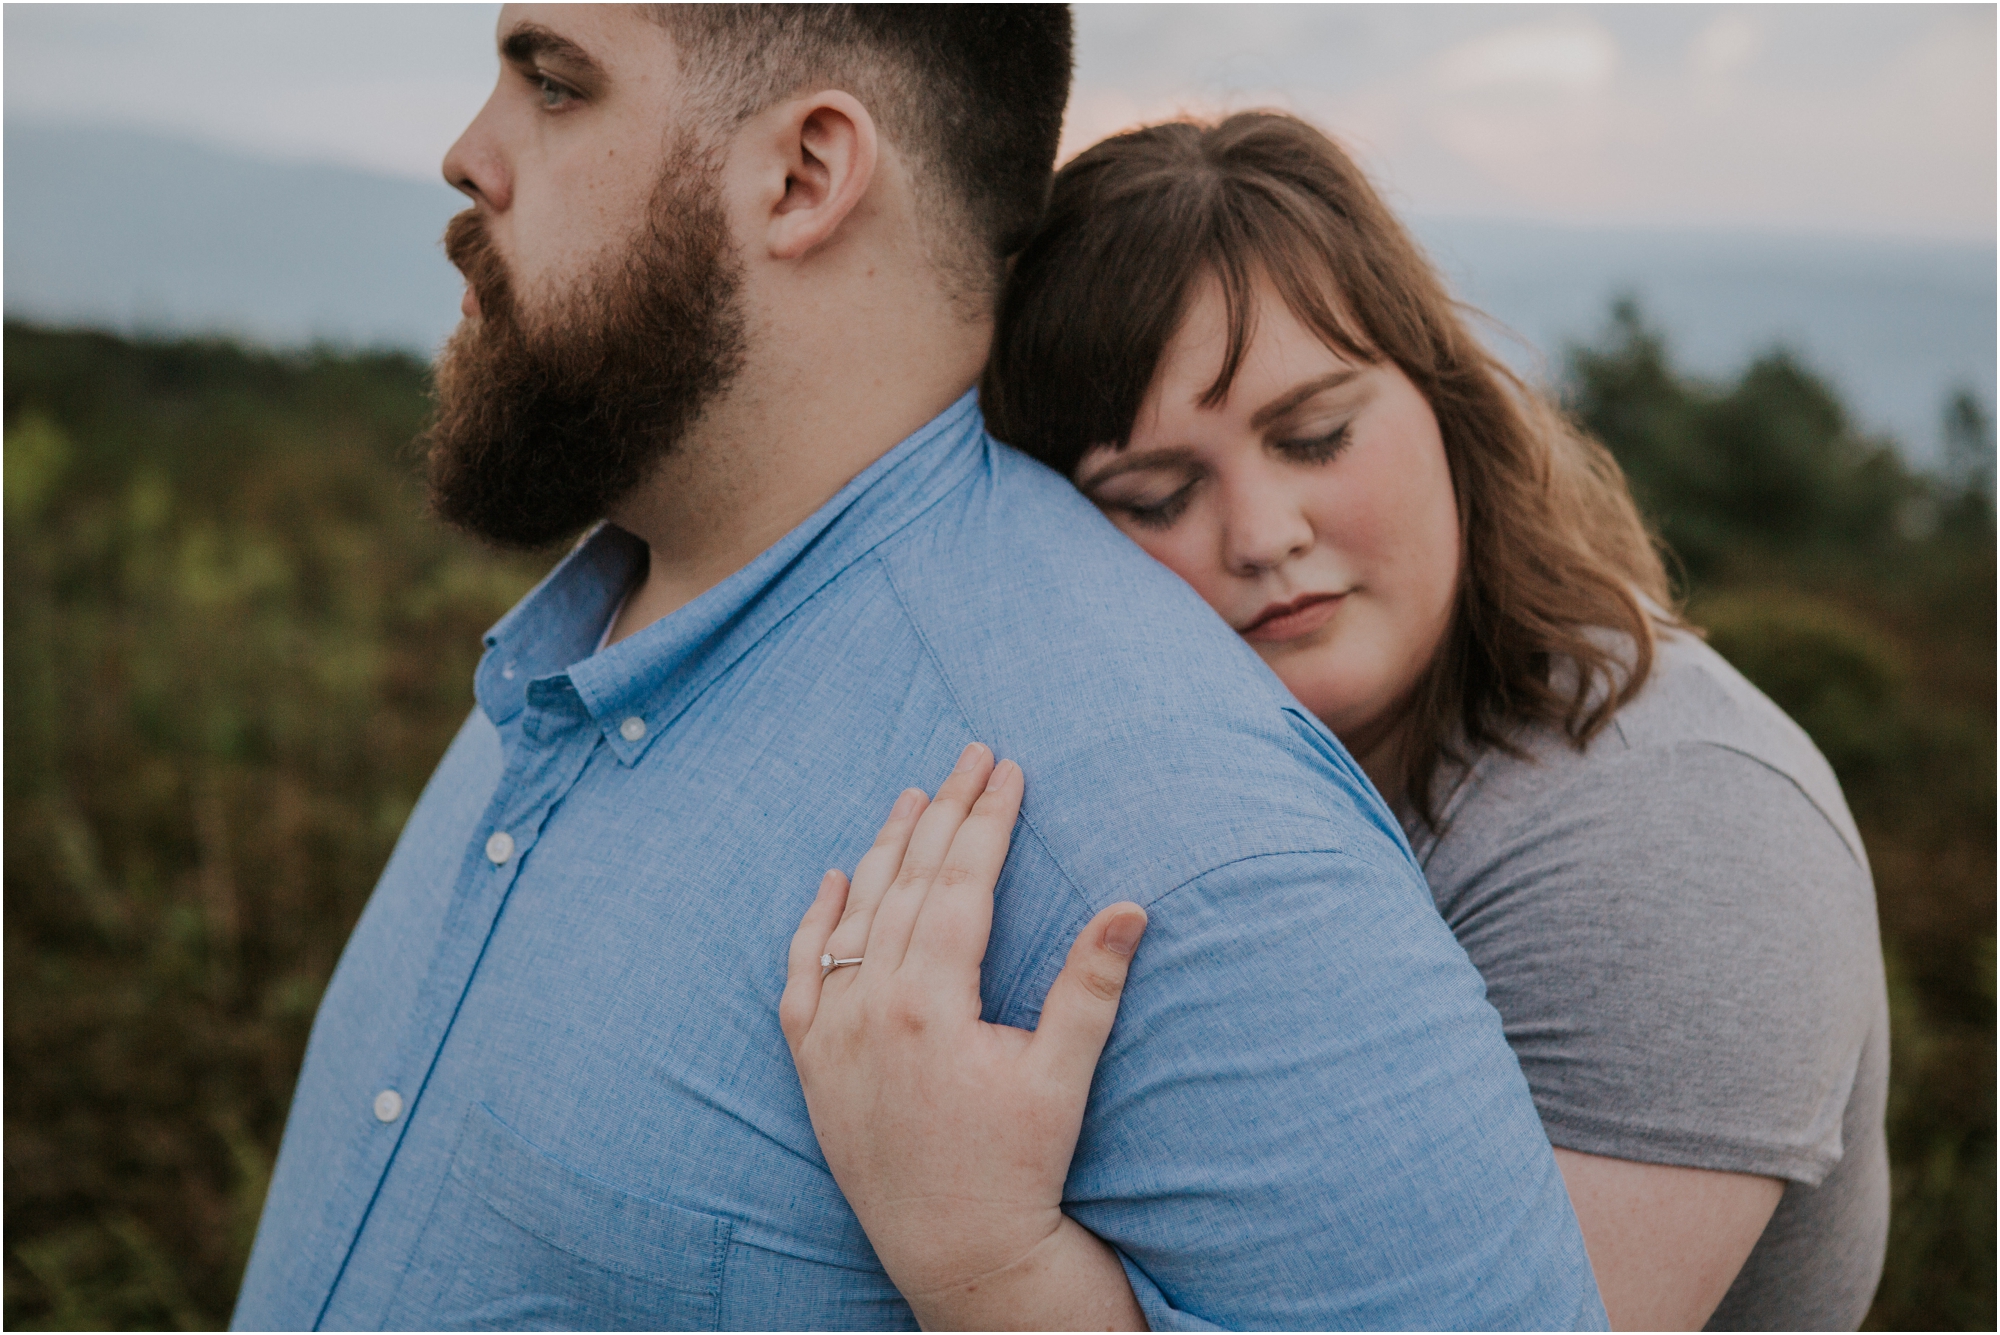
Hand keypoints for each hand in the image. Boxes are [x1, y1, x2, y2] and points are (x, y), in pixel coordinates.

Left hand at [780, 743, 1149, 1329]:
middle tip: (972, 756)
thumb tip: (1130, 904)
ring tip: (915, 794)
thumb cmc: (1019, 1169)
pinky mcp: (813, 1064)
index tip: (1008, 769)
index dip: (987, 821)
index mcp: (931, 1006)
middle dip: (945, 814)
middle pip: (907, 884)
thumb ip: (1089, 986)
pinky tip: (836, 877)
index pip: (960, 885)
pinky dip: (816, 922)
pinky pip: (801, 976)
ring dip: (885, 850)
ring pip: (854, 917)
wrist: (957, 1255)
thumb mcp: (1062, 1077)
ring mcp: (832, 1036)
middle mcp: (869, 1011)